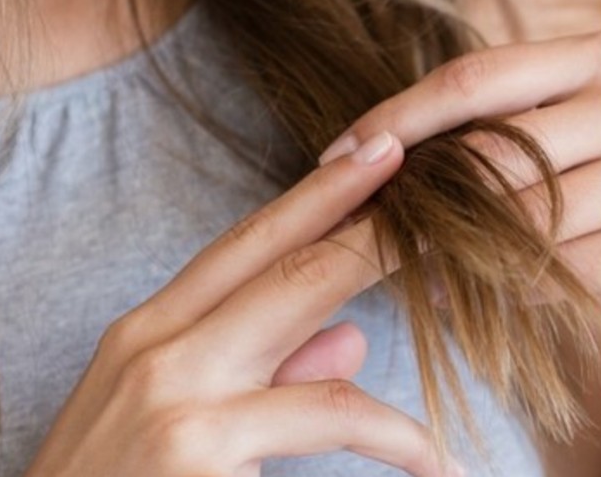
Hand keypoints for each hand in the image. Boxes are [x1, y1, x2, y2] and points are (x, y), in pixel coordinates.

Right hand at [25, 132, 463, 476]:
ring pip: (302, 309)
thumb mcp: (171, 423)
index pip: (238, 247)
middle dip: (355, 209)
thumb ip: (265, 377)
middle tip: (414, 162)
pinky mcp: (196, 443)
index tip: (363, 154)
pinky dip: (393, 431)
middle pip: (274, 257)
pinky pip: (323, 413)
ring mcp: (172, 390)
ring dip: (384, 286)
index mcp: (144, 332)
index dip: (307, 197)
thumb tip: (351, 338)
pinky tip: (432, 455)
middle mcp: (154, 344)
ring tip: (457, 280)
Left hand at [319, 32, 600, 297]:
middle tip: (360, 223)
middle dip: (416, 194)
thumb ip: (471, 130)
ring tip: (401, 266)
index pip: (473, 78)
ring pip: (527, 214)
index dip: (395, 117)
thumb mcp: (529, 133)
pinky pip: (565, 267)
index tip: (333, 156)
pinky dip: (502, 286)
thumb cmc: (566, 180)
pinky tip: (460, 296)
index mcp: (589, 59)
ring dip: (449, 248)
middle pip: (494, 149)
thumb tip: (352, 156)